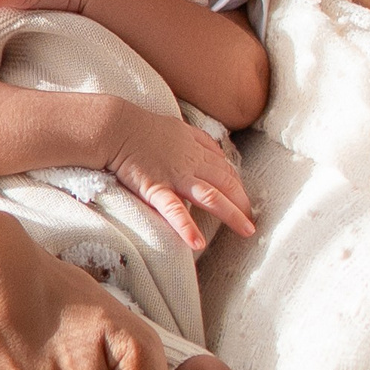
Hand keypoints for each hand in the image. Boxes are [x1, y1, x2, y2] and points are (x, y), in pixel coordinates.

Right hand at [99, 104, 255, 252]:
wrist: (116, 127)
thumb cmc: (143, 127)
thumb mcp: (178, 127)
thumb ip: (199, 140)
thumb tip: (218, 151)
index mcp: (197, 149)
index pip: (225, 170)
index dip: (238, 187)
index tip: (244, 201)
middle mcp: (192, 163)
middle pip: (226, 183)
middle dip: (243, 203)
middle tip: (253, 223)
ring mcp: (176, 177)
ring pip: (211, 196)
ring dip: (232, 214)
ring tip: (246, 231)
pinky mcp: (156, 189)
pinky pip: (174, 210)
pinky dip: (187, 226)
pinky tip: (198, 242)